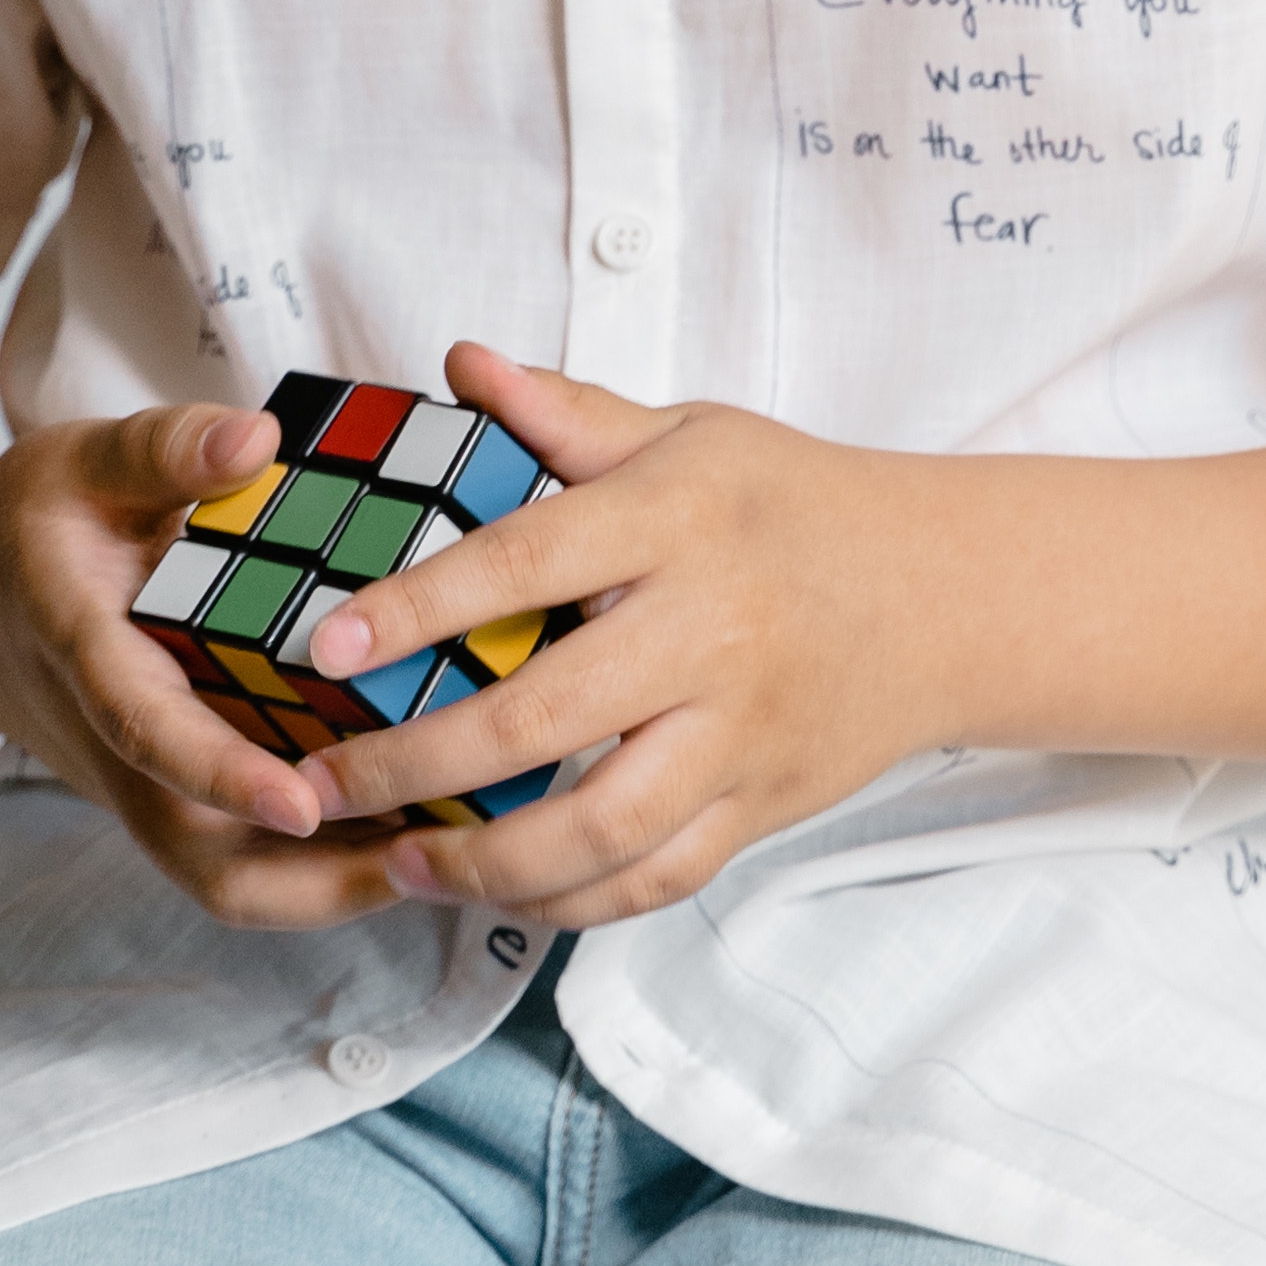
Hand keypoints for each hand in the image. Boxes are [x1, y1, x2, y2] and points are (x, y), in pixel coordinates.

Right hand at [0, 397, 428, 934]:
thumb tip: (256, 436)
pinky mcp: (180, 799)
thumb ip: (163, 450)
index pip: (146, 730)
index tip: (301, 803)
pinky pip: (250, 859)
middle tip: (429, 856)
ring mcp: (151, 788)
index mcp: (86, 655)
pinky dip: (330, 862)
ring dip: (337, 883)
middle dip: (311, 879)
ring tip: (453, 849)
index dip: (221, 774)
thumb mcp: (79, 461)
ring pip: (234, 879)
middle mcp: (120, 749)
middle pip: (202, 859)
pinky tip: (422, 823)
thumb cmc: (35, 528)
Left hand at [296, 348, 961, 926]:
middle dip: (415, 763)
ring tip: (399, 861)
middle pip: (544, 718)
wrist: (944, 594)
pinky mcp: (761, 806)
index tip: (329, 645)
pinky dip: (572, 902)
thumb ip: (568, 414)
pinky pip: (657, 880)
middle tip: (321, 781)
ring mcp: (740, 734)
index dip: (419, 609)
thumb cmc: (795, 504)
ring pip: (601, 828)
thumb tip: (462, 363)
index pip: (526, 563)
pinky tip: (498, 894)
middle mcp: (709, 634)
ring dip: (486, 863)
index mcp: (677, 523)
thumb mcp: (690, 434)